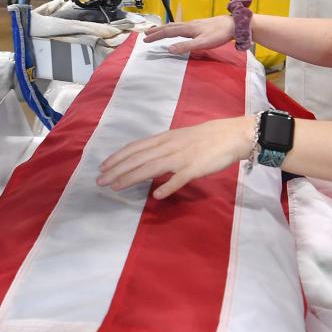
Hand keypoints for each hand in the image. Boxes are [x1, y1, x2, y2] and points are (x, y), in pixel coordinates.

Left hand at [97, 116, 253, 198]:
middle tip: (100, 181)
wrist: (231, 135)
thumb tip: (146, 159)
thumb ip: (163, 148)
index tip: (103, 167)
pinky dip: (168, 186)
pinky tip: (156, 196)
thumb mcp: (179, 138)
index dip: (118, 157)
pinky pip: (180, 178)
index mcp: (165, 139)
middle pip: (138, 158)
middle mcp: (169, 146)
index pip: (136, 148)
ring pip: (152, 167)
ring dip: (132, 177)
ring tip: (116, 187)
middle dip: (117, 170)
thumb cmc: (205, 138)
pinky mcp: (195, 168)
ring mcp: (182, 157)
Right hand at [143, 16, 234, 54]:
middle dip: (157, 30)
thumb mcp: (203, 43)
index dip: (156, 36)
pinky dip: (173, 27)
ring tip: (157, 30)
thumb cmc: (220, 34)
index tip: (145, 39)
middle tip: (145, 33)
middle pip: (169, 26)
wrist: (234, 24)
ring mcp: (194, 24)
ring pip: (175, 25)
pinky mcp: (199, 25)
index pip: (168, 32)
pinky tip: (176, 29)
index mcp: (188, 28)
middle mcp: (189, 24)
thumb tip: (169, 49)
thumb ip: (186, 46)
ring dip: (164, 28)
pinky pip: (181, 25)